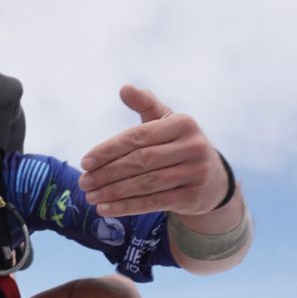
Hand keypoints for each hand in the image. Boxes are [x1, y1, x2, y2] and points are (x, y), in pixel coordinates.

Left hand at [78, 85, 227, 216]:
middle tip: (83, 182)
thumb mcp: (167, 122)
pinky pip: (153, 202)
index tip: (85, 162)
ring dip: (113, 192)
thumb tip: (124, 88)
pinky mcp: (192, 197)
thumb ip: (146, 105)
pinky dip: (126, 207)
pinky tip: (105, 209)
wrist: (213, 180)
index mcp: (183, 124)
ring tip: (90, 197)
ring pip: (145, 184)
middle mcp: (193, 146)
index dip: (109, 150)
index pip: (138, 137)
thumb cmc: (179, 146)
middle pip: (140, 161)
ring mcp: (195, 173)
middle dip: (107, 173)